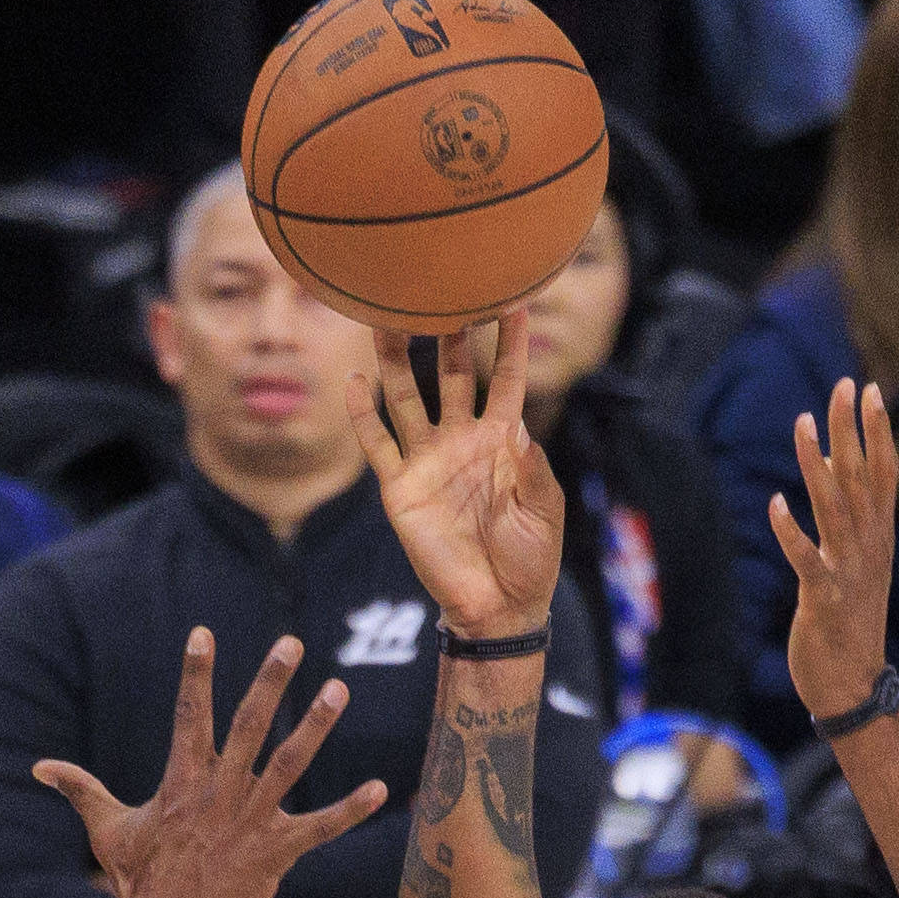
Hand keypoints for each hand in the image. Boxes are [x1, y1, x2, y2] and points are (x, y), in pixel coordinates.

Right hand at [31, 631, 385, 897]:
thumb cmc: (137, 882)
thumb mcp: (106, 830)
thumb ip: (80, 789)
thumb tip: (40, 768)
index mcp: (181, 780)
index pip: (189, 714)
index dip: (196, 673)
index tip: (203, 633)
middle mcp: (219, 792)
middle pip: (248, 725)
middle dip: (270, 682)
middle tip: (290, 644)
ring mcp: (250, 821)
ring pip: (289, 763)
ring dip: (315, 726)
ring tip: (338, 690)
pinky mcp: (276, 853)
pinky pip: (319, 828)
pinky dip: (350, 810)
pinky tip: (379, 790)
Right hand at [349, 314, 565, 641]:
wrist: (496, 606)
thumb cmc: (530, 560)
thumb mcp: (544, 510)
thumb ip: (531, 467)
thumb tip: (516, 424)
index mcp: (503, 441)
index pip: (507, 380)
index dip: (510, 343)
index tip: (514, 300)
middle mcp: (462, 440)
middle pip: (453, 375)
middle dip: (449, 335)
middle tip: (442, 290)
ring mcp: (428, 461)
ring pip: (409, 398)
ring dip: (399, 361)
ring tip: (386, 320)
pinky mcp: (400, 488)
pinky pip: (378, 444)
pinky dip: (363, 414)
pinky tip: (355, 381)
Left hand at [771, 379, 898, 727]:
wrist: (853, 685)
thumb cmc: (852, 623)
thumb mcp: (860, 564)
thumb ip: (854, 519)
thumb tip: (840, 471)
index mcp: (879, 537)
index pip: (883, 472)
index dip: (877, 430)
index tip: (868, 388)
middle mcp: (869, 547)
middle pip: (861, 478)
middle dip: (851, 429)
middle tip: (842, 384)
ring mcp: (849, 572)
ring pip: (835, 508)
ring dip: (818, 465)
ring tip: (802, 424)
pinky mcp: (823, 598)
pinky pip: (806, 559)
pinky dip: (791, 530)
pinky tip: (775, 501)